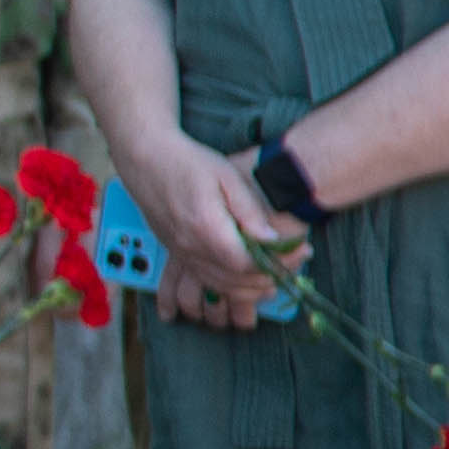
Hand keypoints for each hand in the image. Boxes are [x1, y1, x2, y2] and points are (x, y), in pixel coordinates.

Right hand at [125, 131, 298, 327]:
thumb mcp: (226, 177)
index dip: (278, 263)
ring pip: (222, 287)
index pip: (247, 264)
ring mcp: (181, 254)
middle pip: (236, 281)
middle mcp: (191, 247)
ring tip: (279, 272)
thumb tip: (272, 239)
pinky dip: (232, 287)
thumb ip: (249, 211)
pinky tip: (250, 278)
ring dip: (253, 287)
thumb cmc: (188, 162)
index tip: (301, 250)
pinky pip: (207, 281)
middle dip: (272, 277)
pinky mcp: (177, 255)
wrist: (146, 160)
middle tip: (297, 260)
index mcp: (206, 227)